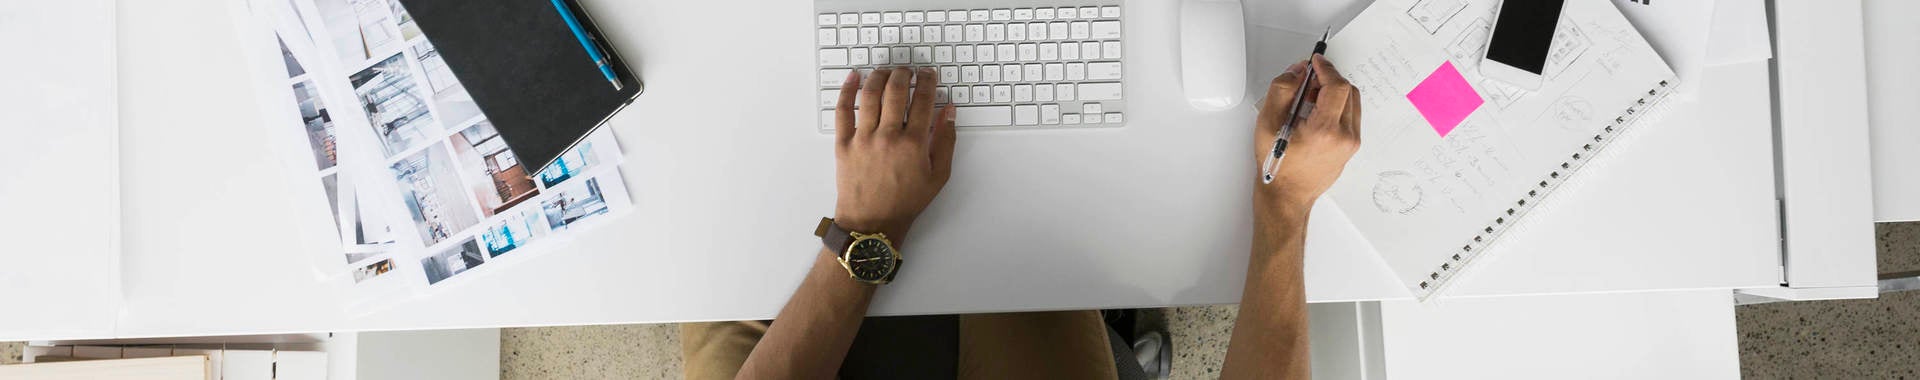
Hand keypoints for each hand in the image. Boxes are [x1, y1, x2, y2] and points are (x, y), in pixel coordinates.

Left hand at [832, 67, 957, 244]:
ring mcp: (863, 138)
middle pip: (896, 91)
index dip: (928, 81)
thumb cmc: (905, 202)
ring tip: (886, 71)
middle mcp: (888, 136)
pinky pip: (843, 110)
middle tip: (907, 70)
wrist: (872, 222)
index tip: (928, 74)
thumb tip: (949, 113)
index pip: (923, 100)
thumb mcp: (938, 175)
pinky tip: (853, 77)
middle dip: (904, 74)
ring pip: (871, 95)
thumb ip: (946, 141)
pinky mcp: (844, 143)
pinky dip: (847, 90)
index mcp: (914, 144)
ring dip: (880, 76)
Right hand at [1255, 55, 1361, 215]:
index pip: (1337, 86)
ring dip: (1334, 92)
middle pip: (1348, 91)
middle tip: (1308, 80)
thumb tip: (1298, 72)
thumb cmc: (1277, 165)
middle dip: (1329, 79)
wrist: (1287, 196)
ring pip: (1351, 102)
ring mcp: (1351, 143)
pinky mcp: (1351, 147)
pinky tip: (1316, 112)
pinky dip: (1337, 106)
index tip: (1316, 61)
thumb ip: (1282, 89)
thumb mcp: (1268, 122)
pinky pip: (1350, 116)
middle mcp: (1344, 137)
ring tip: (1310, 98)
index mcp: (1325, 130)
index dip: (1326, 68)